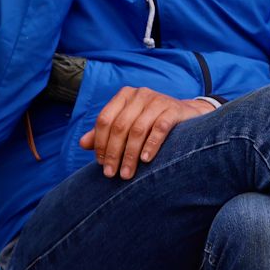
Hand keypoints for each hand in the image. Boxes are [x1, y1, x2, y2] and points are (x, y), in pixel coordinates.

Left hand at [78, 86, 214, 179]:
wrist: (187, 115)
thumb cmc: (151, 122)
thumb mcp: (128, 124)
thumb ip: (105, 133)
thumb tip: (82, 144)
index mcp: (123, 96)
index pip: (104, 119)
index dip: (100, 142)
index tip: (100, 163)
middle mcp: (139, 95)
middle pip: (119, 126)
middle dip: (113, 153)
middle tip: (111, 174)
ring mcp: (157, 100)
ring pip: (137, 129)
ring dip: (130, 155)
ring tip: (127, 174)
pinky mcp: (173, 109)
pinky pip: (160, 127)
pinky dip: (151, 145)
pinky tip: (146, 160)